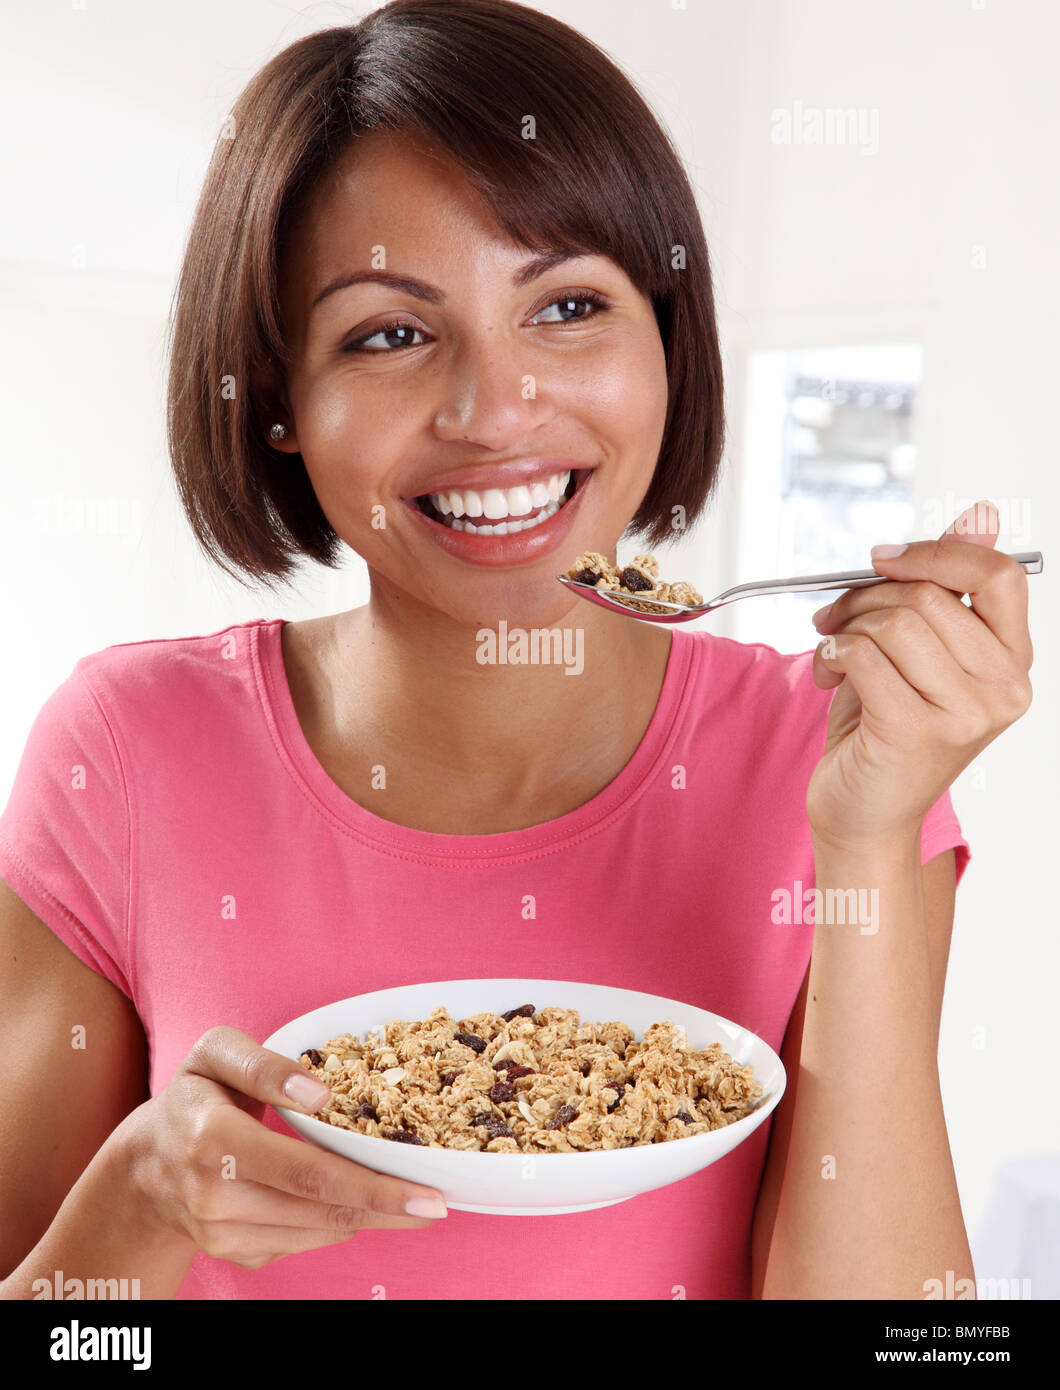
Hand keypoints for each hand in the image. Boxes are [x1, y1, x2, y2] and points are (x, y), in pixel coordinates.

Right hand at [126, 1026, 447, 1270]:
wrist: (145, 1162)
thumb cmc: (194, 1094)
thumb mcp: (217, 1054)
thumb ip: (265, 1064)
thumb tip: (321, 1093)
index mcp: (213, 1141)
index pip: (308, 1172)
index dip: (373, 1187)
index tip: (426, 1193)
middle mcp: (214, 1197)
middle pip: (322, 1210)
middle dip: (388, 1208)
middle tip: (439, 1202)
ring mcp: (221, 1234)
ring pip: (317, 1232)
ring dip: (370, 1218)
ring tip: (411, 1202)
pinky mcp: (233, 1255)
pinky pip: (300, 1243)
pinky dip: (336, 1224)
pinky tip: (356, 1203)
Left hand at [805, 500, 1033, 850]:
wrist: (862, 815)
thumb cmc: (883, 731)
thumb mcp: (917, 652)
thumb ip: (948, 589)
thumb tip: (982, 513)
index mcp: (1013, 663)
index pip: (999, 575)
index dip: (937, 552)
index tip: (884, 559)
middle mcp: (1003, 690)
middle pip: (929, 595)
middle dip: (864, 596)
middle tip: (832, 618)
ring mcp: (965, 714)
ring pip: (895, 622)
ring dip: (845, 627)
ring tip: (830, 653)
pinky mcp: (916, 731)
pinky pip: (863, 655)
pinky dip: (830, 654)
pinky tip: (824, 676)